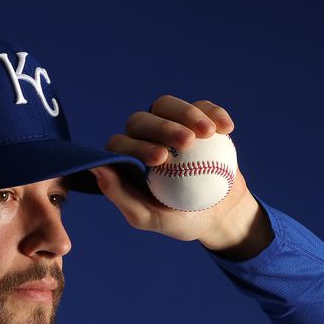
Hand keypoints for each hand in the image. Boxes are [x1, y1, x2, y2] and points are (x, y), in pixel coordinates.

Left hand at [95, 95, 262, 252]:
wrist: (218, 214)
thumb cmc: (179, 218)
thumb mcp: (148, 216)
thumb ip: (120, 195)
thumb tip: (96, 168)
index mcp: (125, 159)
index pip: (120, 144)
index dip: (137, 146)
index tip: (162, 159)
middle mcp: (141, 137)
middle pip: (142, 119)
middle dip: (164, 127)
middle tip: (187, 143)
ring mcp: (169, 124)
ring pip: (167, 105)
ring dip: (187, 113)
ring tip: (208, 133)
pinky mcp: (195, 118)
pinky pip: (201, 106)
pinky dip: (214, 113)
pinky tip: (226, 128)